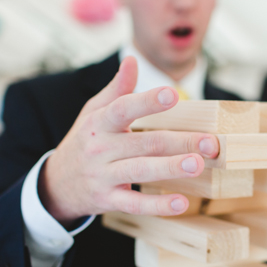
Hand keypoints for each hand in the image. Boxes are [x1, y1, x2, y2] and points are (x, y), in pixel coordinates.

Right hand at [37, 57, 219, 225]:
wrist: (56, 184)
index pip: (123, 109)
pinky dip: (158, 205)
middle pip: (144, 143)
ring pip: (141, 171)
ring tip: (197, 164)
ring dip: (171, 168)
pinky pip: (135, 203)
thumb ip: (116, 90)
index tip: (173, 94)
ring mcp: (104, 176)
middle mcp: (100, 149)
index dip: (147, 101)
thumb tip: (132, 60)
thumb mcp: (93, 113)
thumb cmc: (85, 142)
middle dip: (179, 141)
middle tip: (209, 142)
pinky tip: (181, 203)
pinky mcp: (108, 200)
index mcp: (99, 123)